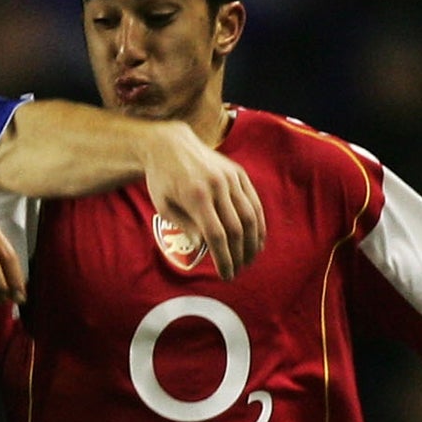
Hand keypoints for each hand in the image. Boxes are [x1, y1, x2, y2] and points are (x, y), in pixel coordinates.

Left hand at [144, 122, 264, 279]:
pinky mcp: (239, 173)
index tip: (226, 276)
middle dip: (239, 255)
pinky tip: (257, 240)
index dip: (224, 259)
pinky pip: (254, 202)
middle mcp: (217, 186)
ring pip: (250, 216)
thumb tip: (206, 247)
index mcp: (196, 197)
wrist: (171, 145)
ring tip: (250, 260)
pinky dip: (259, 223)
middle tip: (238, 271)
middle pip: (237, 229)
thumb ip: (186, 228)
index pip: (216, 236)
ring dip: (253, 243)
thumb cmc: (163, 180)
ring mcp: (231, 178)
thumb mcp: (164, 207)